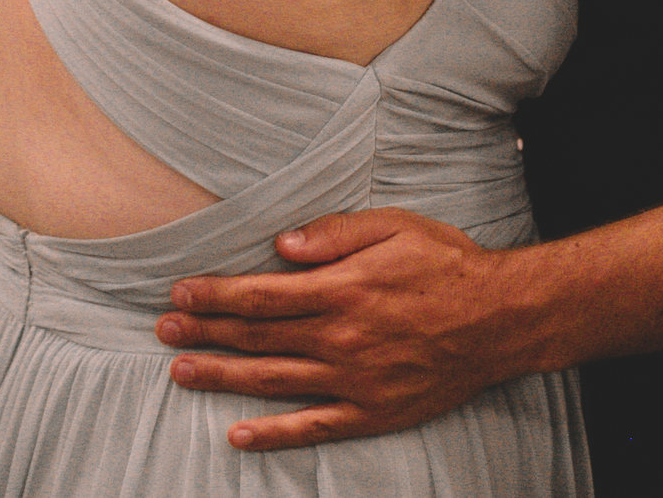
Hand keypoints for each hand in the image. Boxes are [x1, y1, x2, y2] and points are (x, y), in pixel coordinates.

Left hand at [159, 209, 535, 450]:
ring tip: (181, 373)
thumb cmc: (447, 265)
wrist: (501, 320)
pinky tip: (238, 437)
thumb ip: (335, 234)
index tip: (179, 292)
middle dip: (205, 332)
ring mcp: (353, 381)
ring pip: (272, 380)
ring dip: (222, 377)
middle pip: (256, 336)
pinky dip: (273, 434)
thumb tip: (280, 245)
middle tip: (162, 330)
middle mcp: (339, 338)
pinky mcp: (371, 412)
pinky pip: (312, 428)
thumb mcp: (395, 225)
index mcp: (341, 289)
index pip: (260, 294)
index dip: (214, 294)